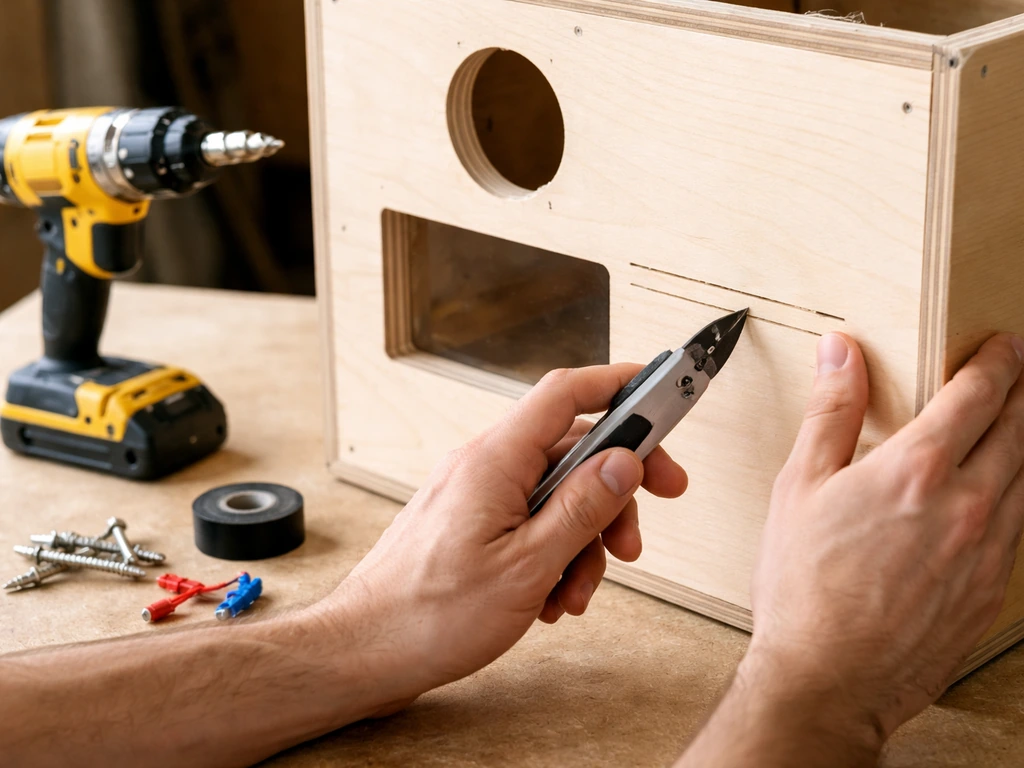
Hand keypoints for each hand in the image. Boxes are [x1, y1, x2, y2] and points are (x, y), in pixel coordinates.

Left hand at [319, 364, 686, 708]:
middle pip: (571, 454)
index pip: (565, 394)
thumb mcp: (528, 566)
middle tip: (636, 541)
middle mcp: (484, 466)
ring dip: (582, 545)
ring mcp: (476, 495)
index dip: (616, 384)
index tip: (659, 392)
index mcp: (495, 460)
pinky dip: (552, 556)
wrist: (367, 650)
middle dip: (613, 498)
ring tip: (576, 593)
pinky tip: (549, 599)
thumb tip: (624, 463)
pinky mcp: (471, 523)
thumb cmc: (430, 614)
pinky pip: (529, 522)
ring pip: (555, 497)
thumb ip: (581, 508)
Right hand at [690, 331, 1023, 764]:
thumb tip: (841, 354)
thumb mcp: (799, 485)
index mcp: (918, 470)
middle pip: (1020, 429)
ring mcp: (988, 552)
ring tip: (1018, 425)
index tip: (1001, 346)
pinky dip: (1020, 495)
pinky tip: (1004, 495)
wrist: (827, 679)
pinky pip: (1022, 527)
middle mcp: (967, 505)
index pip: (978, 395)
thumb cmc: (804, 588)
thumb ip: (830, 411)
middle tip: (1021, 371)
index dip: (996, 361)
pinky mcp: (992, 591)